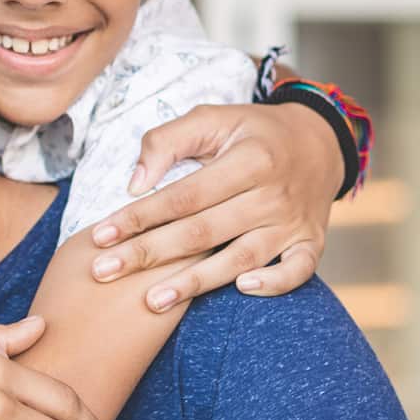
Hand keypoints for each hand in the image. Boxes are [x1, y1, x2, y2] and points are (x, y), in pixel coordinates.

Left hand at [89, 102, 340, 310]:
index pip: (183, 196)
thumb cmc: (252, 132)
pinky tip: (240, 290)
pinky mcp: (310, 242)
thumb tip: (134, 184)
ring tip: (152, 301)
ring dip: (195, 282)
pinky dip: (274, 283)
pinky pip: (297, 271)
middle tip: (104, 272)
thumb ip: (168, 141)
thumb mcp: (213, 118)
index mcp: (248, 160)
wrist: (320, 142)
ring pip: (239, 258)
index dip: (139, 217)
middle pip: (202, 232)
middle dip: (148, 254)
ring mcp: (293, 222)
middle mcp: (272, 194)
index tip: (100, 235)